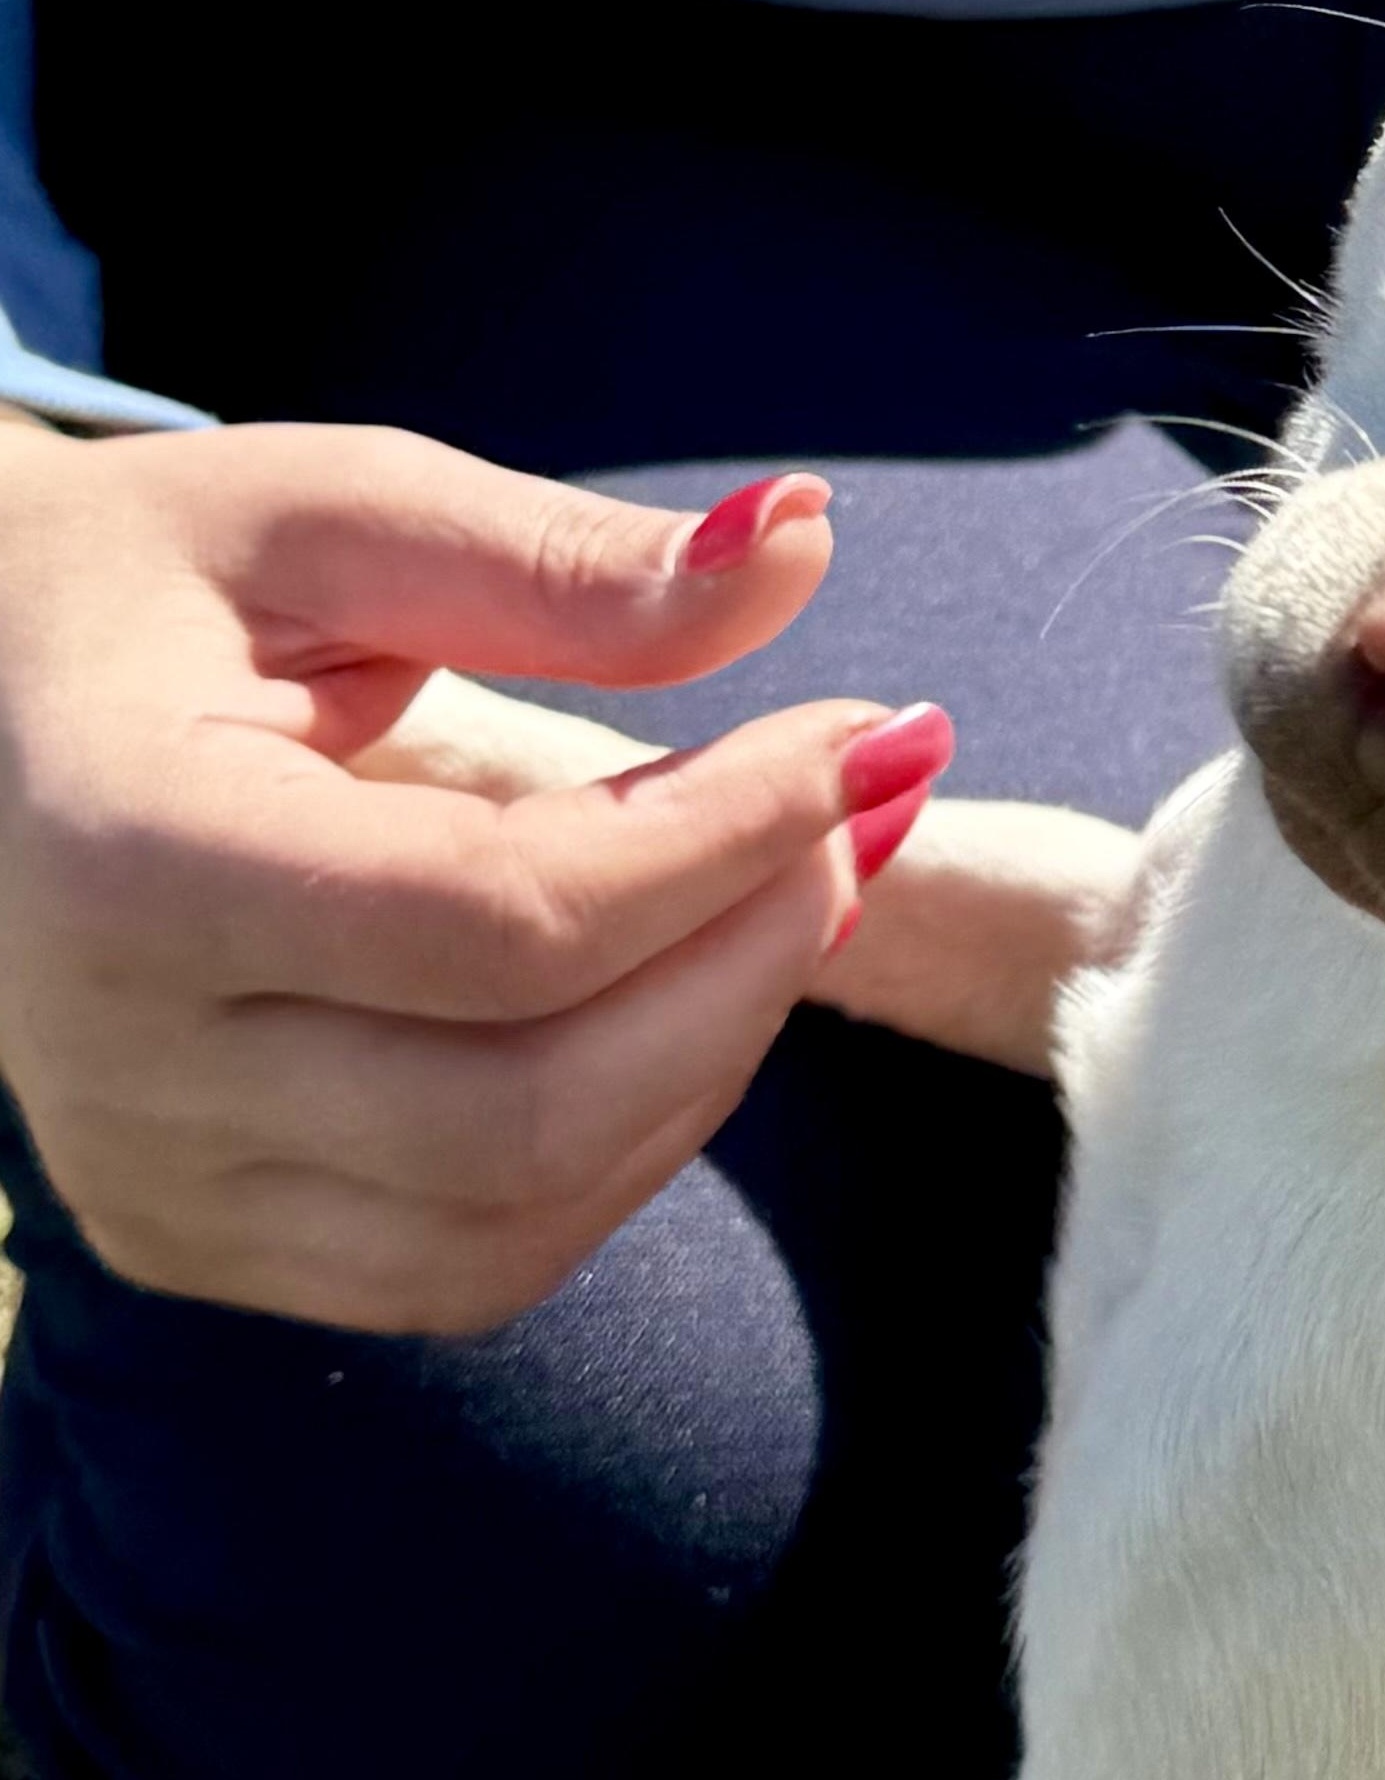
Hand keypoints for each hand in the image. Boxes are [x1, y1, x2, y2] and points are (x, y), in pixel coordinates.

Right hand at [0, 423, 948, 1331]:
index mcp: (126, 861)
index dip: (731, 837)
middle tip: (842, 820)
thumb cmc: (145, 595)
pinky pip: (478, 1261)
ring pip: (526, 1210)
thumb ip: (556, 560)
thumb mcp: (327, 517)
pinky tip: (663, 1002)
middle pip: (532, 1104)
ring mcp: (156, 1185)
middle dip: (750, 963)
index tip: (869, 735)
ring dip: (710, 1059)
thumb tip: (804, 542)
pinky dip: (624, 1145)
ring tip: (764, 895)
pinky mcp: (202, 1243)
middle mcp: (120, 1067)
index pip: (501, 920)